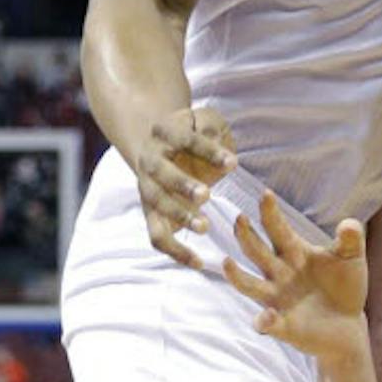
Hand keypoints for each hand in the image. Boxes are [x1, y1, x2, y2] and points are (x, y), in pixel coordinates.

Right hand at [133, 106, 236, 267]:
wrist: (160, 144)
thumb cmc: (193, 132)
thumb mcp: (205, 119)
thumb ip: (213, 129)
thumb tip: (222, 152)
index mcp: (164, 132)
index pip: (185, 139)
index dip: (208, 151)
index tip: (234, 163)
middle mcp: (150, 160)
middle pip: (162, 174)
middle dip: (182, 185)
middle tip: (206, 195)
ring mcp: (147, 189)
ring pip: (157, 206)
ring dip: (178, 217)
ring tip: (205, 226)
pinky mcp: (151, 214)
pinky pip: (158, 237)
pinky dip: (174, 251)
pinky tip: (198, 262)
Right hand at [222, 191, 367, 361]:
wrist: (348, 326)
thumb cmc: (346, 287)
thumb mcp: (352, 259)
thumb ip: (351, 240)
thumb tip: (349, 224)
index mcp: (295, 253)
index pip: (278, 229)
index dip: (271, 213)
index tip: (266, 194)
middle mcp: (280, 274)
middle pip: (258, 252)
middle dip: (247, 236)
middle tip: (239, 218)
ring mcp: (277, 299)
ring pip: (250, 286)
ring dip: (236, 276)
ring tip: (226, 263)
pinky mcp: (282, 325)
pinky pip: (267, 322)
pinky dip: (264, 320)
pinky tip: (267, 315)